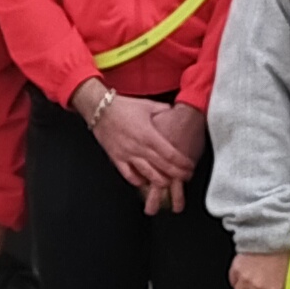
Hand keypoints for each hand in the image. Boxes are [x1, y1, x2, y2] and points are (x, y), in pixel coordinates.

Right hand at [88, 90, 185, 209]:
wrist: (99, 109)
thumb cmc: (123, 106)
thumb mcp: (148, 105)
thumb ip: (164, 110)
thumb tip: (175, 113)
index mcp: (149, 135)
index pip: (171, 154)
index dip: (182, 163)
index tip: (190, 166)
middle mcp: (139, 147)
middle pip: (163, 167)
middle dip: (177, 174)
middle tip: (186, 177)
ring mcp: (127, 155)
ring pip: (148, 175)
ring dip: (161, 181)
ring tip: (169, 183)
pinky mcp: (116, 159)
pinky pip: (129, 175)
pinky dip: (138, 181)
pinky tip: (145, 181)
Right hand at [228, 245, 288, 288]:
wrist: (269, 233)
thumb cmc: (281, 249)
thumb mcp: (288, 273)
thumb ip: (280, 288)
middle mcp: (258, 286)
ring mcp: (245, 279)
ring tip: (249, 285)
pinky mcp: (236, 269)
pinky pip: (232, 281)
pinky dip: (237, 280)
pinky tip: (243, 275)